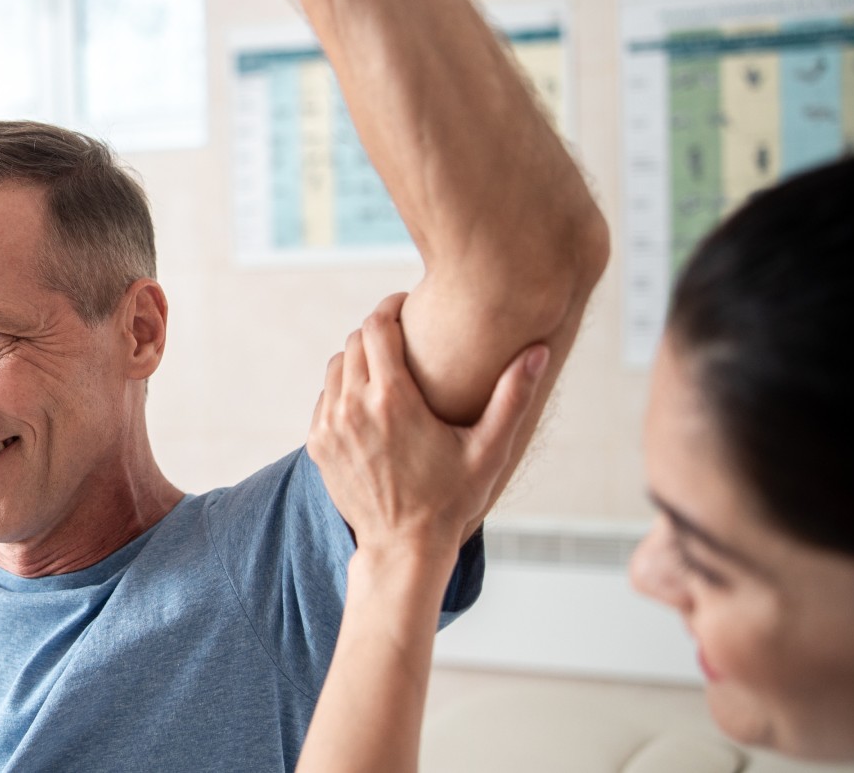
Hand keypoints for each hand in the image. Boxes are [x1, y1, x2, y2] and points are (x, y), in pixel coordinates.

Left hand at [307, 293, 549, 560]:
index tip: (407, 306)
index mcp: (391, 399)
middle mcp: (353, 406)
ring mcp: (329, 426)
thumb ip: (512, 397)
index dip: (390, 308)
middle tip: (402, 336)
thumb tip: (537, 351)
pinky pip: (325, 398)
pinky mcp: (317, 444)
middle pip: (354, 342)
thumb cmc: (451, 499)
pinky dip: (343, 390)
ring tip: (387, 367)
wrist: (403, 547)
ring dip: (358, 359)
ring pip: (336, 367)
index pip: (376, 326)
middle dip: (377, 332)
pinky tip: (369, 401)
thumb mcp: (489, 449)